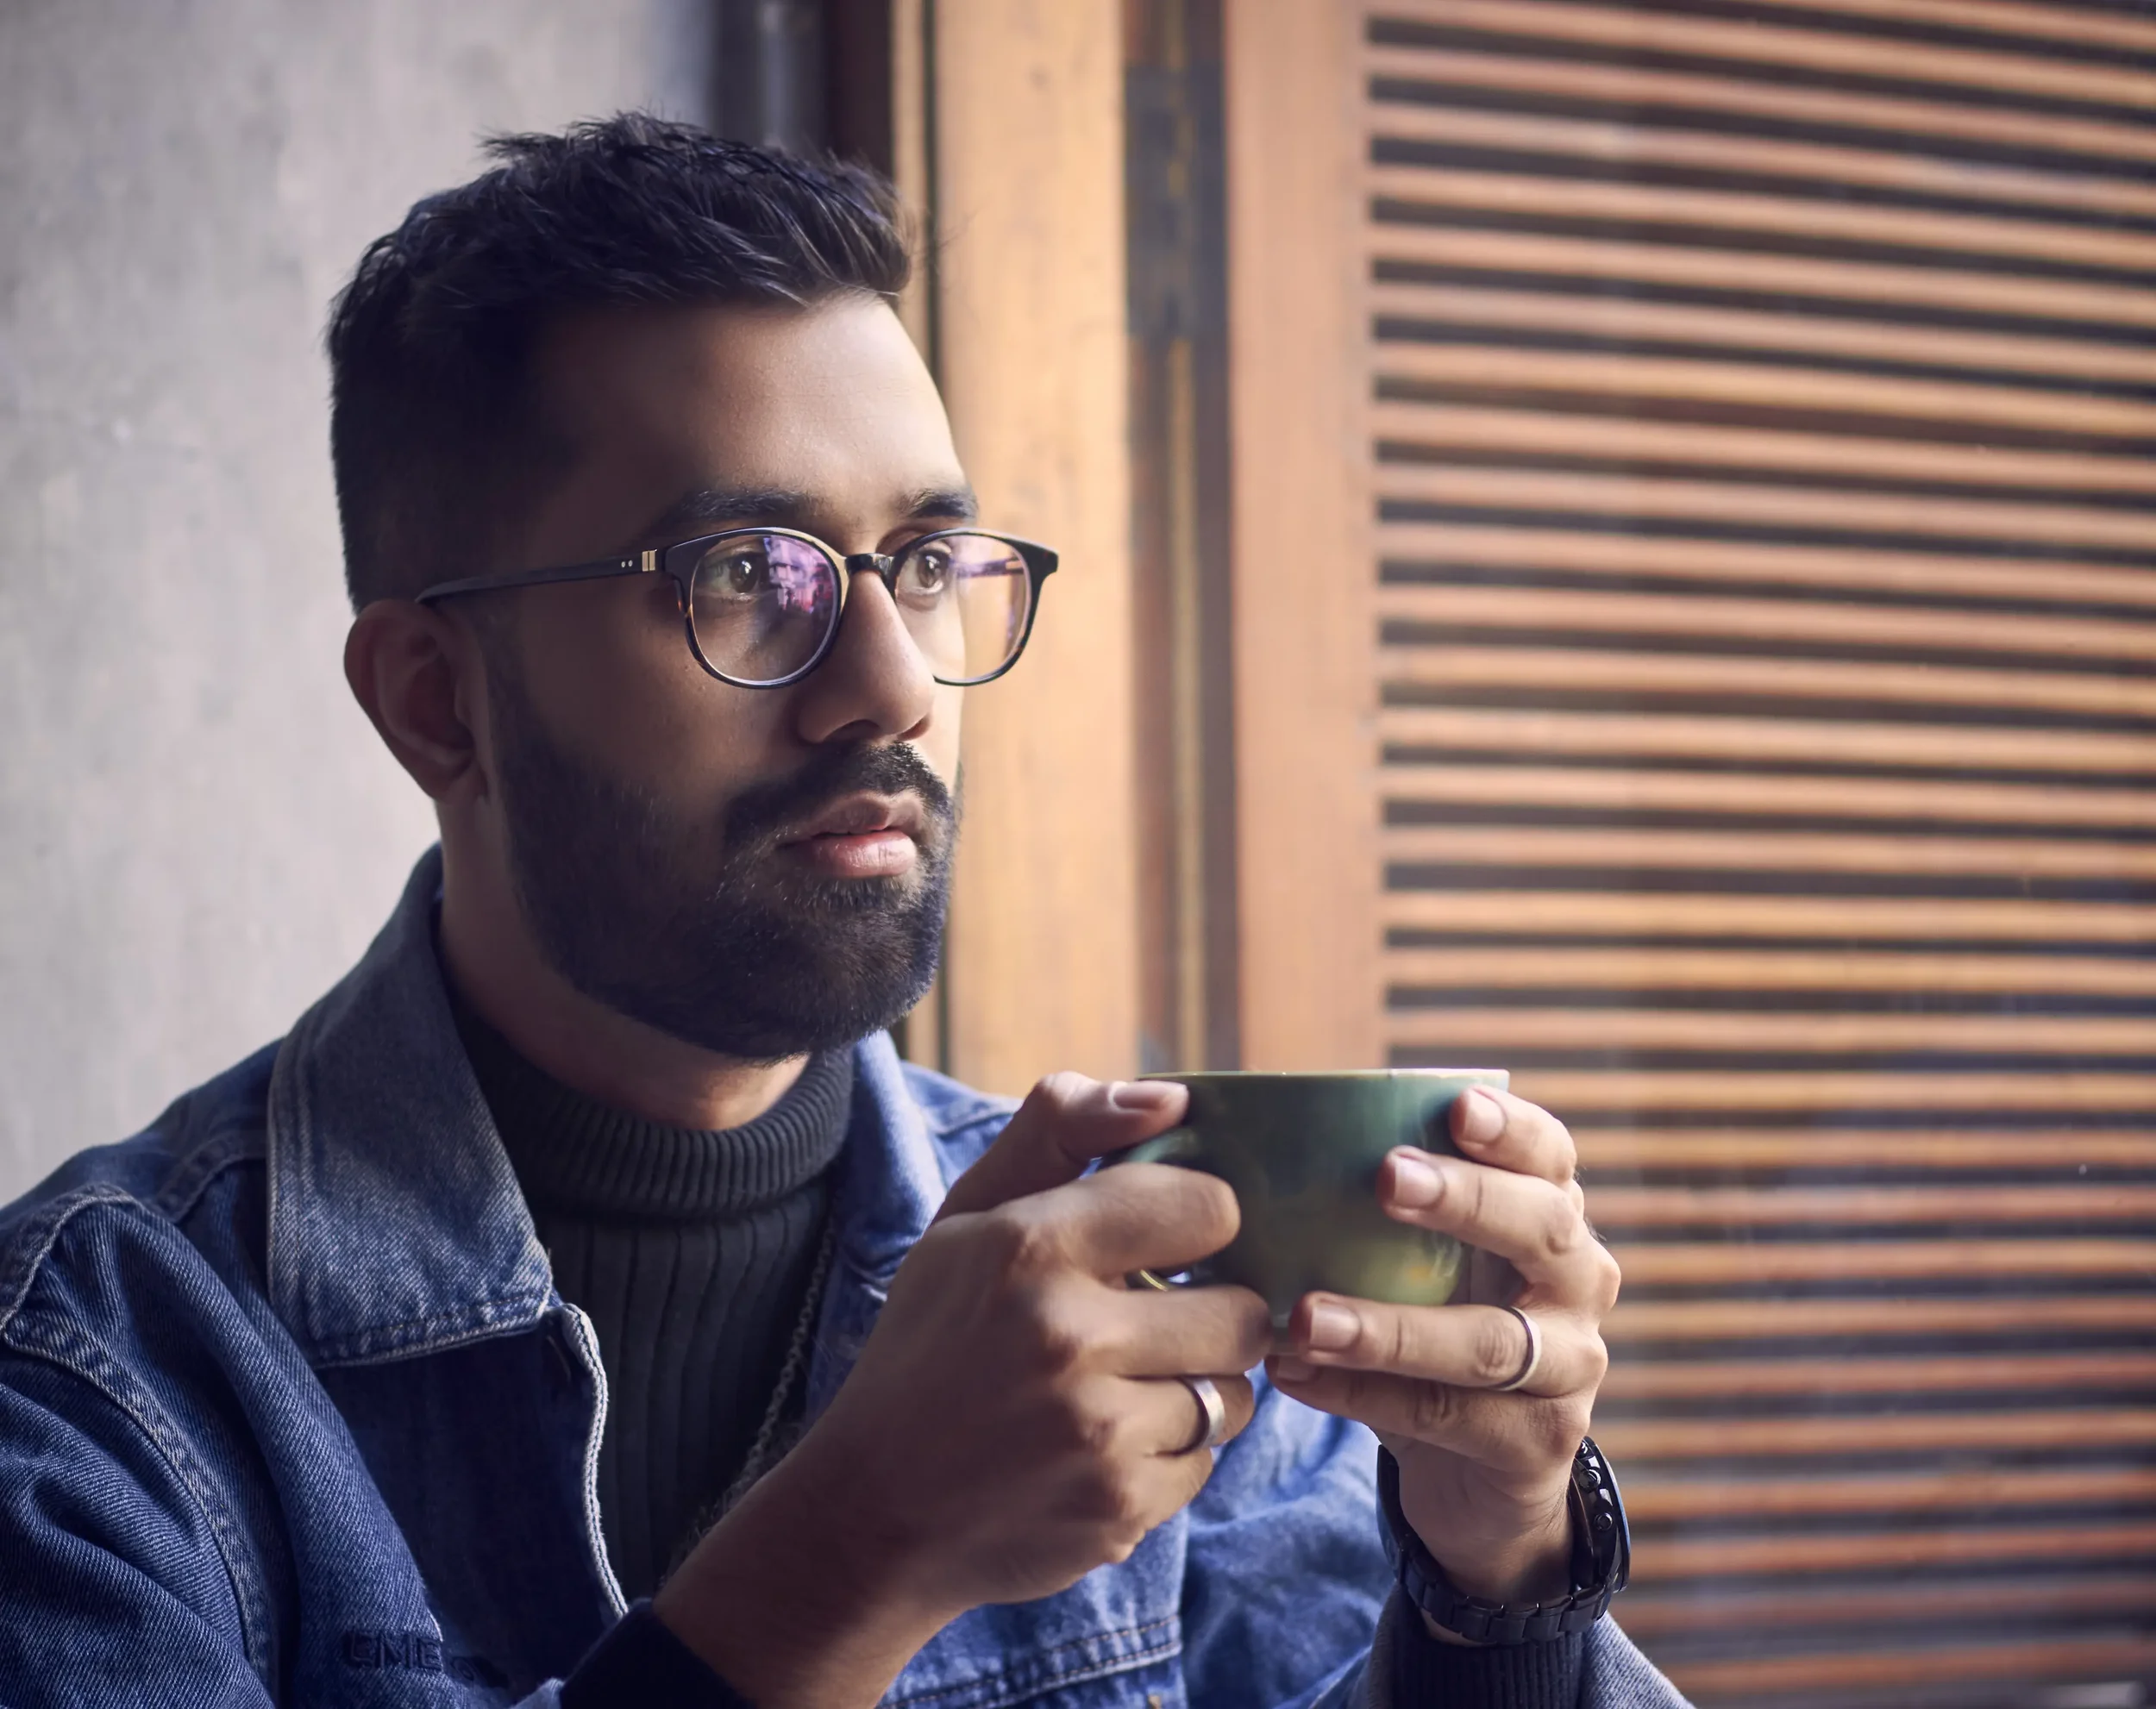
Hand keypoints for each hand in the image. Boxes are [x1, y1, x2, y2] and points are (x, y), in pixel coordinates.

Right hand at [656, 1073, 1273, 1705]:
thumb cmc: (929, 1346)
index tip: (1170, 1246)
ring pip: (1232, 1393)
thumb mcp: (967, 1221)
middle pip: (1242, 1310)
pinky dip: (1165, 1458)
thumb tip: (1170, 1097)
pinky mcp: (1118, 1509)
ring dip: (1191, 1391)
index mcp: (1030, 1245)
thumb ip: (1058, 1134)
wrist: (871, 1512)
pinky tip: (1099, 1451)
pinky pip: (1205, 1464)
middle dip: (1209, 1317)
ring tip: (1118, 1392)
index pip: (1209, 1206)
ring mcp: (1097, 1431)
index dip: (1199, 1225)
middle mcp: (1068, 1335)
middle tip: (1153, 1327)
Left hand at [1265, 1088, 1618, 1621]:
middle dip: (1467, 1199)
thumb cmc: (1436, 1329)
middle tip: (1385, 1177)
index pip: (1551, 1158)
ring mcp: (1568, 1369)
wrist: (1479, 1473)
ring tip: (1304, 1316)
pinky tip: (1292, 1375)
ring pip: (1486, 1344)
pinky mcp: (1536, 1444)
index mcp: (1553, 1219)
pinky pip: (1442, 1415)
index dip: (1513, 1129)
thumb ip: (1383, 1213)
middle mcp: (1578, 1285)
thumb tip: (1259, 1147)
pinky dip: (1358, 1394)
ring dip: (1387, 1328)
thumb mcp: (1425, 1264)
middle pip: (1542, 1229)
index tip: (1457, 1104)